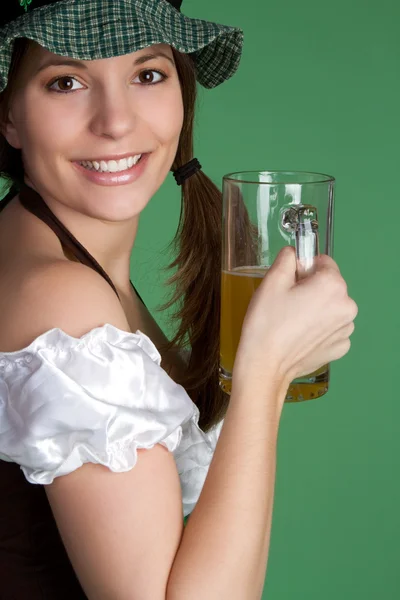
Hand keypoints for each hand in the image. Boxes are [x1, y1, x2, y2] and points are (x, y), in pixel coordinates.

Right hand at [232, 246, 357, 391]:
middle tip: (286, 303)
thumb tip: (293, 254)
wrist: (265, 366)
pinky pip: (331, 328)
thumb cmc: (266, 324)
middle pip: (329, 285)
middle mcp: (347, 306)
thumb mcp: (271, 281)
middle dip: (311, 288)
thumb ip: (287, 259)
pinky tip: (300, 335)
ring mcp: (345, 329)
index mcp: (333, 285)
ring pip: (331, 306)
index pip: (323, 262)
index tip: (289, 282)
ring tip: (292, 321)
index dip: (304, 268)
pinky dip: (319, 328)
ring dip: (316, 308)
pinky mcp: (340, 347)